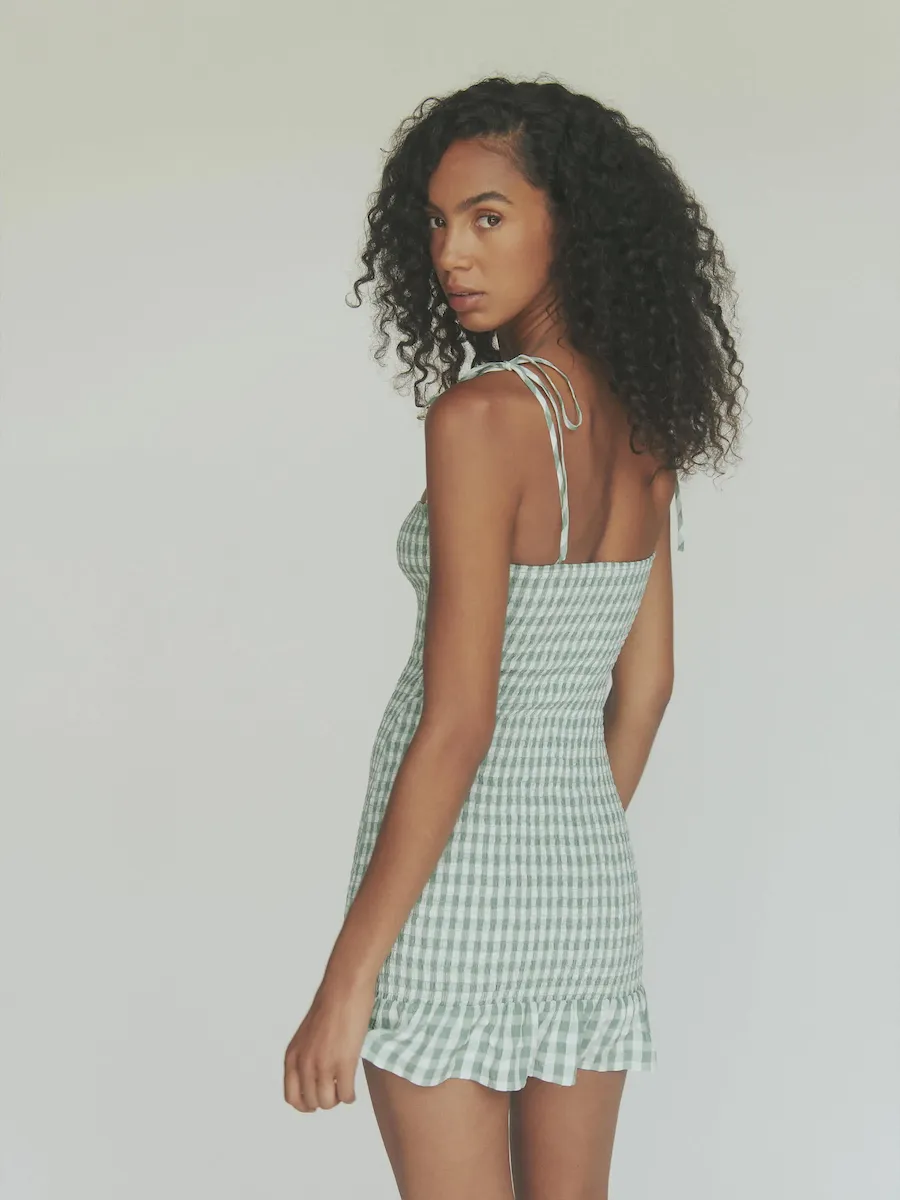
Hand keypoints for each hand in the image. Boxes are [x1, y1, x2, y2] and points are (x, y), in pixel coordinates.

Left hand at [283, 975, 375, 1112]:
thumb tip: (312, 1078)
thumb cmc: (329, 1005)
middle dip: (324, 1101)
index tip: (317, 1099)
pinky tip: (353, 1089)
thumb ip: (305, 1055)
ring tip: (344, 1089)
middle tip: (335, 1090)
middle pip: (311, 1102)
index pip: (292, 1097)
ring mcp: (323, 1064)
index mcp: (292, 1057)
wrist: (344, 988)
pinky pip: (346, 1095)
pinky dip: (350, 1097)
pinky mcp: (344, 1062)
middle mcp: (304, 1063)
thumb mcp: (306, 1035)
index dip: (305, 1103)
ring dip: (337, 1100)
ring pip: (327, 1103)